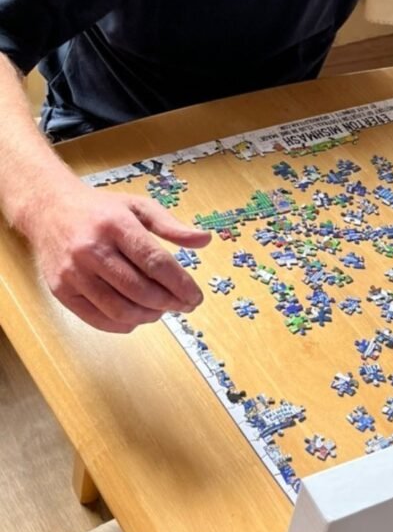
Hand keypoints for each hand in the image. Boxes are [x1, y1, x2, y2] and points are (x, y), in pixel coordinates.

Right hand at [27, 186, 211, 333]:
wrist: (48, 210)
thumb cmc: (100, 210)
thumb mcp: (138, 207)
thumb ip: (171, 226)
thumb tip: (205, 240)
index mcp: (115, 224)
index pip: (154, 262)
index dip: (180, 284)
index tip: (196, 297)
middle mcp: (92, 249)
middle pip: (140, 290)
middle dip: (169, 303)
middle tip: (184, 305)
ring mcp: (74, 272)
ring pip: (120, 309)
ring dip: (149, 316)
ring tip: (161, 310)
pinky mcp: (61, 291)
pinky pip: (98, 319)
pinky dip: (124, 324)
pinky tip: (137, 316)